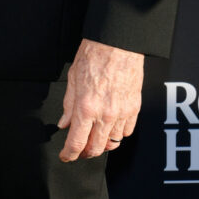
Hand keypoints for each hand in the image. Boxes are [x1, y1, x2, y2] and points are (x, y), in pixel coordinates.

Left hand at [58, 38, 143, 160]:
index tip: (66, 156)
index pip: (77, 142)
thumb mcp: (73, 78)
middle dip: (85, 153)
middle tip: (78, 149)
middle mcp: (105, 114)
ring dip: (102, 144)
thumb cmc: (94, 54)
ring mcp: (122, 113)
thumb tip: (64, 123)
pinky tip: (110, 127)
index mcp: (86, 106)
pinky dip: (117, 134)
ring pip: (113, 143)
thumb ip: (68, 104)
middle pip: (96, 148)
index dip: (69, 154)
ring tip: (94, 137)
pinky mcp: (134, 109)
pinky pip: (127, 132)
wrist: (117, 43)